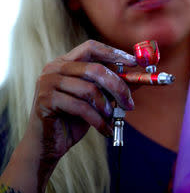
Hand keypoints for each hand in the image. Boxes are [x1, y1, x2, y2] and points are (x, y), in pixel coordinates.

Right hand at [28, 40, 135, 159]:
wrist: (48, 145)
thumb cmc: (73, 119)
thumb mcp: (97, 99)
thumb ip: (113, 86)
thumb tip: (140, 78)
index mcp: (66, 62)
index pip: (91, 47)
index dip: (114, 53)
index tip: (134, 62)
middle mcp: (54, 68)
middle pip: (95, 69)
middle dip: (118, 87)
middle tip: (130, 103)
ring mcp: (48, 83)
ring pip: (89, 90)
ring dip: (106, 107)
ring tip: (111, 119)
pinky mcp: (46, 100)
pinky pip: (81, 107)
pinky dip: (98, 120)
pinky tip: (104, 129)